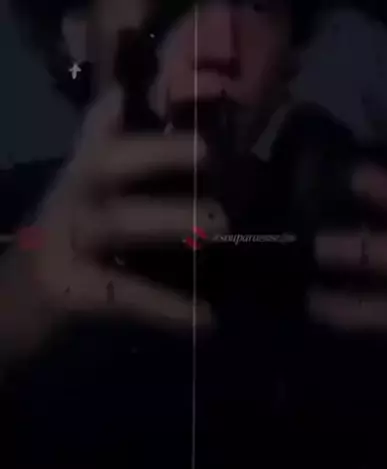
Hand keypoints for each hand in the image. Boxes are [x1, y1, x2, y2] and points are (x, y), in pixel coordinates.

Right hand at [0, 88, 226, 355]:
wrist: (17, 304)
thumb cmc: (71, 246)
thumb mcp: (87, 199)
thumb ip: (109, 159)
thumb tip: (130, 108)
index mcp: (81, 176)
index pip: (104, 129)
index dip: (135, 103)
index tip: (182, 84)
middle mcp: (72, 199)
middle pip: (107, 163)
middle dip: (158, 152)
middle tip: (208, 152)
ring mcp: (66, 244)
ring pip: (118, 222)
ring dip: (169, 220)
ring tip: (220, 224)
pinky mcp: (69, 292)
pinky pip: (126, 296)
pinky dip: (169, 308)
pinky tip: (208, 320)